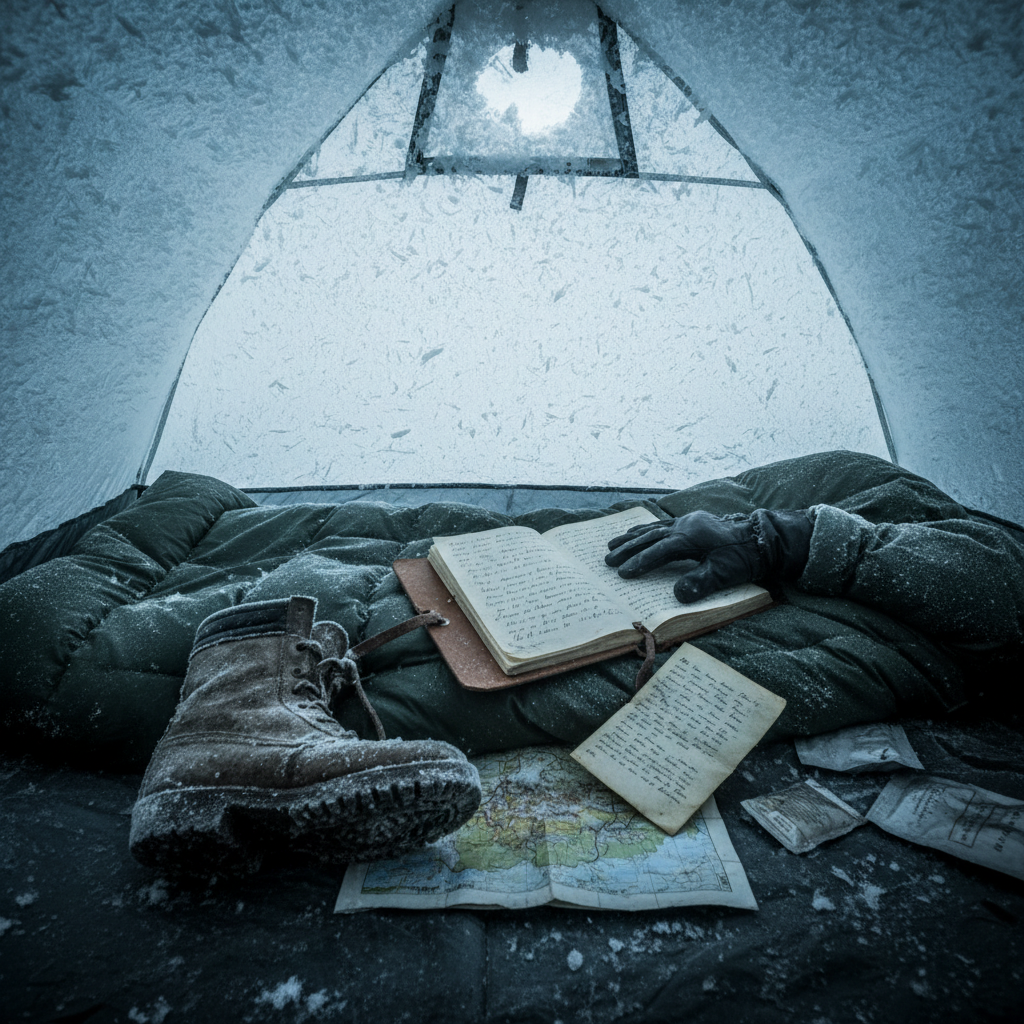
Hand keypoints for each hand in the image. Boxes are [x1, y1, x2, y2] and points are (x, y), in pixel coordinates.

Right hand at [605, 509, 812, 603]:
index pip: (659, 551)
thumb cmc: (744, 558)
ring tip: (612, 544)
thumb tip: (676, 595)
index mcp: (690, 537)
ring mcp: (688, 522)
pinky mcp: (692, 522)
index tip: (623, 574)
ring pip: (653, 529)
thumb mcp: (725, 574)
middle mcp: (685, 526)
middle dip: (627, 549)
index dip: (640, 562)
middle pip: (650, 538)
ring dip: (632, 538)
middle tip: (607, 560)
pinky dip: (647, 530)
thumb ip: (700, 583)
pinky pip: (662, 525)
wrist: (762, 538)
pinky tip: (638, 532)